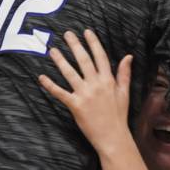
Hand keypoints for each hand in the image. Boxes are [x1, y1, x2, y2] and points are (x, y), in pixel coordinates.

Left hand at [38, 29, 131, 153]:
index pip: (100, 57)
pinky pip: (60, 93)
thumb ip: (124, 73)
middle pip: (84, 60)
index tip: (86, 31)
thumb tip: (128, 56)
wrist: (113, 137)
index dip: (93, 43)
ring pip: (70, 73)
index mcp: (108, 80)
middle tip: (67, 34)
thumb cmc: (119, 116)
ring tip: (52, 50)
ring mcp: (85, 95)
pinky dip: (50, 85)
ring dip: (60, 61)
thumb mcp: (124, 92)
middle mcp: (96, 85)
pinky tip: (41, 77)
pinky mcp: (76, 105)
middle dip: (75, 45)